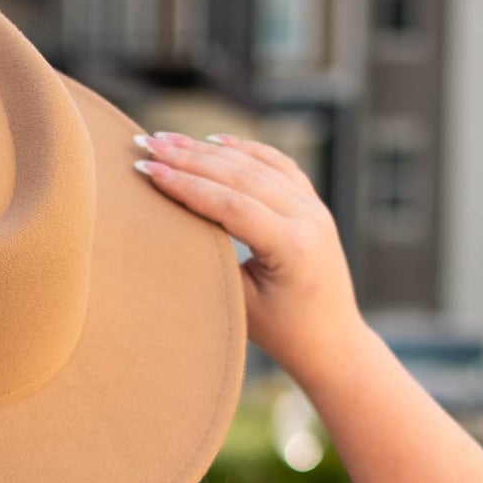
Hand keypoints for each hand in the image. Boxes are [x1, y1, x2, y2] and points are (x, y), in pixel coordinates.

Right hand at [132, 132, 367, 387]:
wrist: (333, 343)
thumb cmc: (284, 335)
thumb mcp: (243, 303)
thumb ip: (218, 260)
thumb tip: (179, 221)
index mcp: (292, 246)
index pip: (231, 204)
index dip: (187, 185)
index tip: (149, 170)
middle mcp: (309, 218)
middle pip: (241, 175)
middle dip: (190, 158)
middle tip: (148, 144)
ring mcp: (314, 207)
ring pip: (257, 164)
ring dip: (209, 150)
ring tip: (169, 139)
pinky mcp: (313, 204)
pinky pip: (276, 165)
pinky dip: (244, 149)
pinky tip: (215, 140)